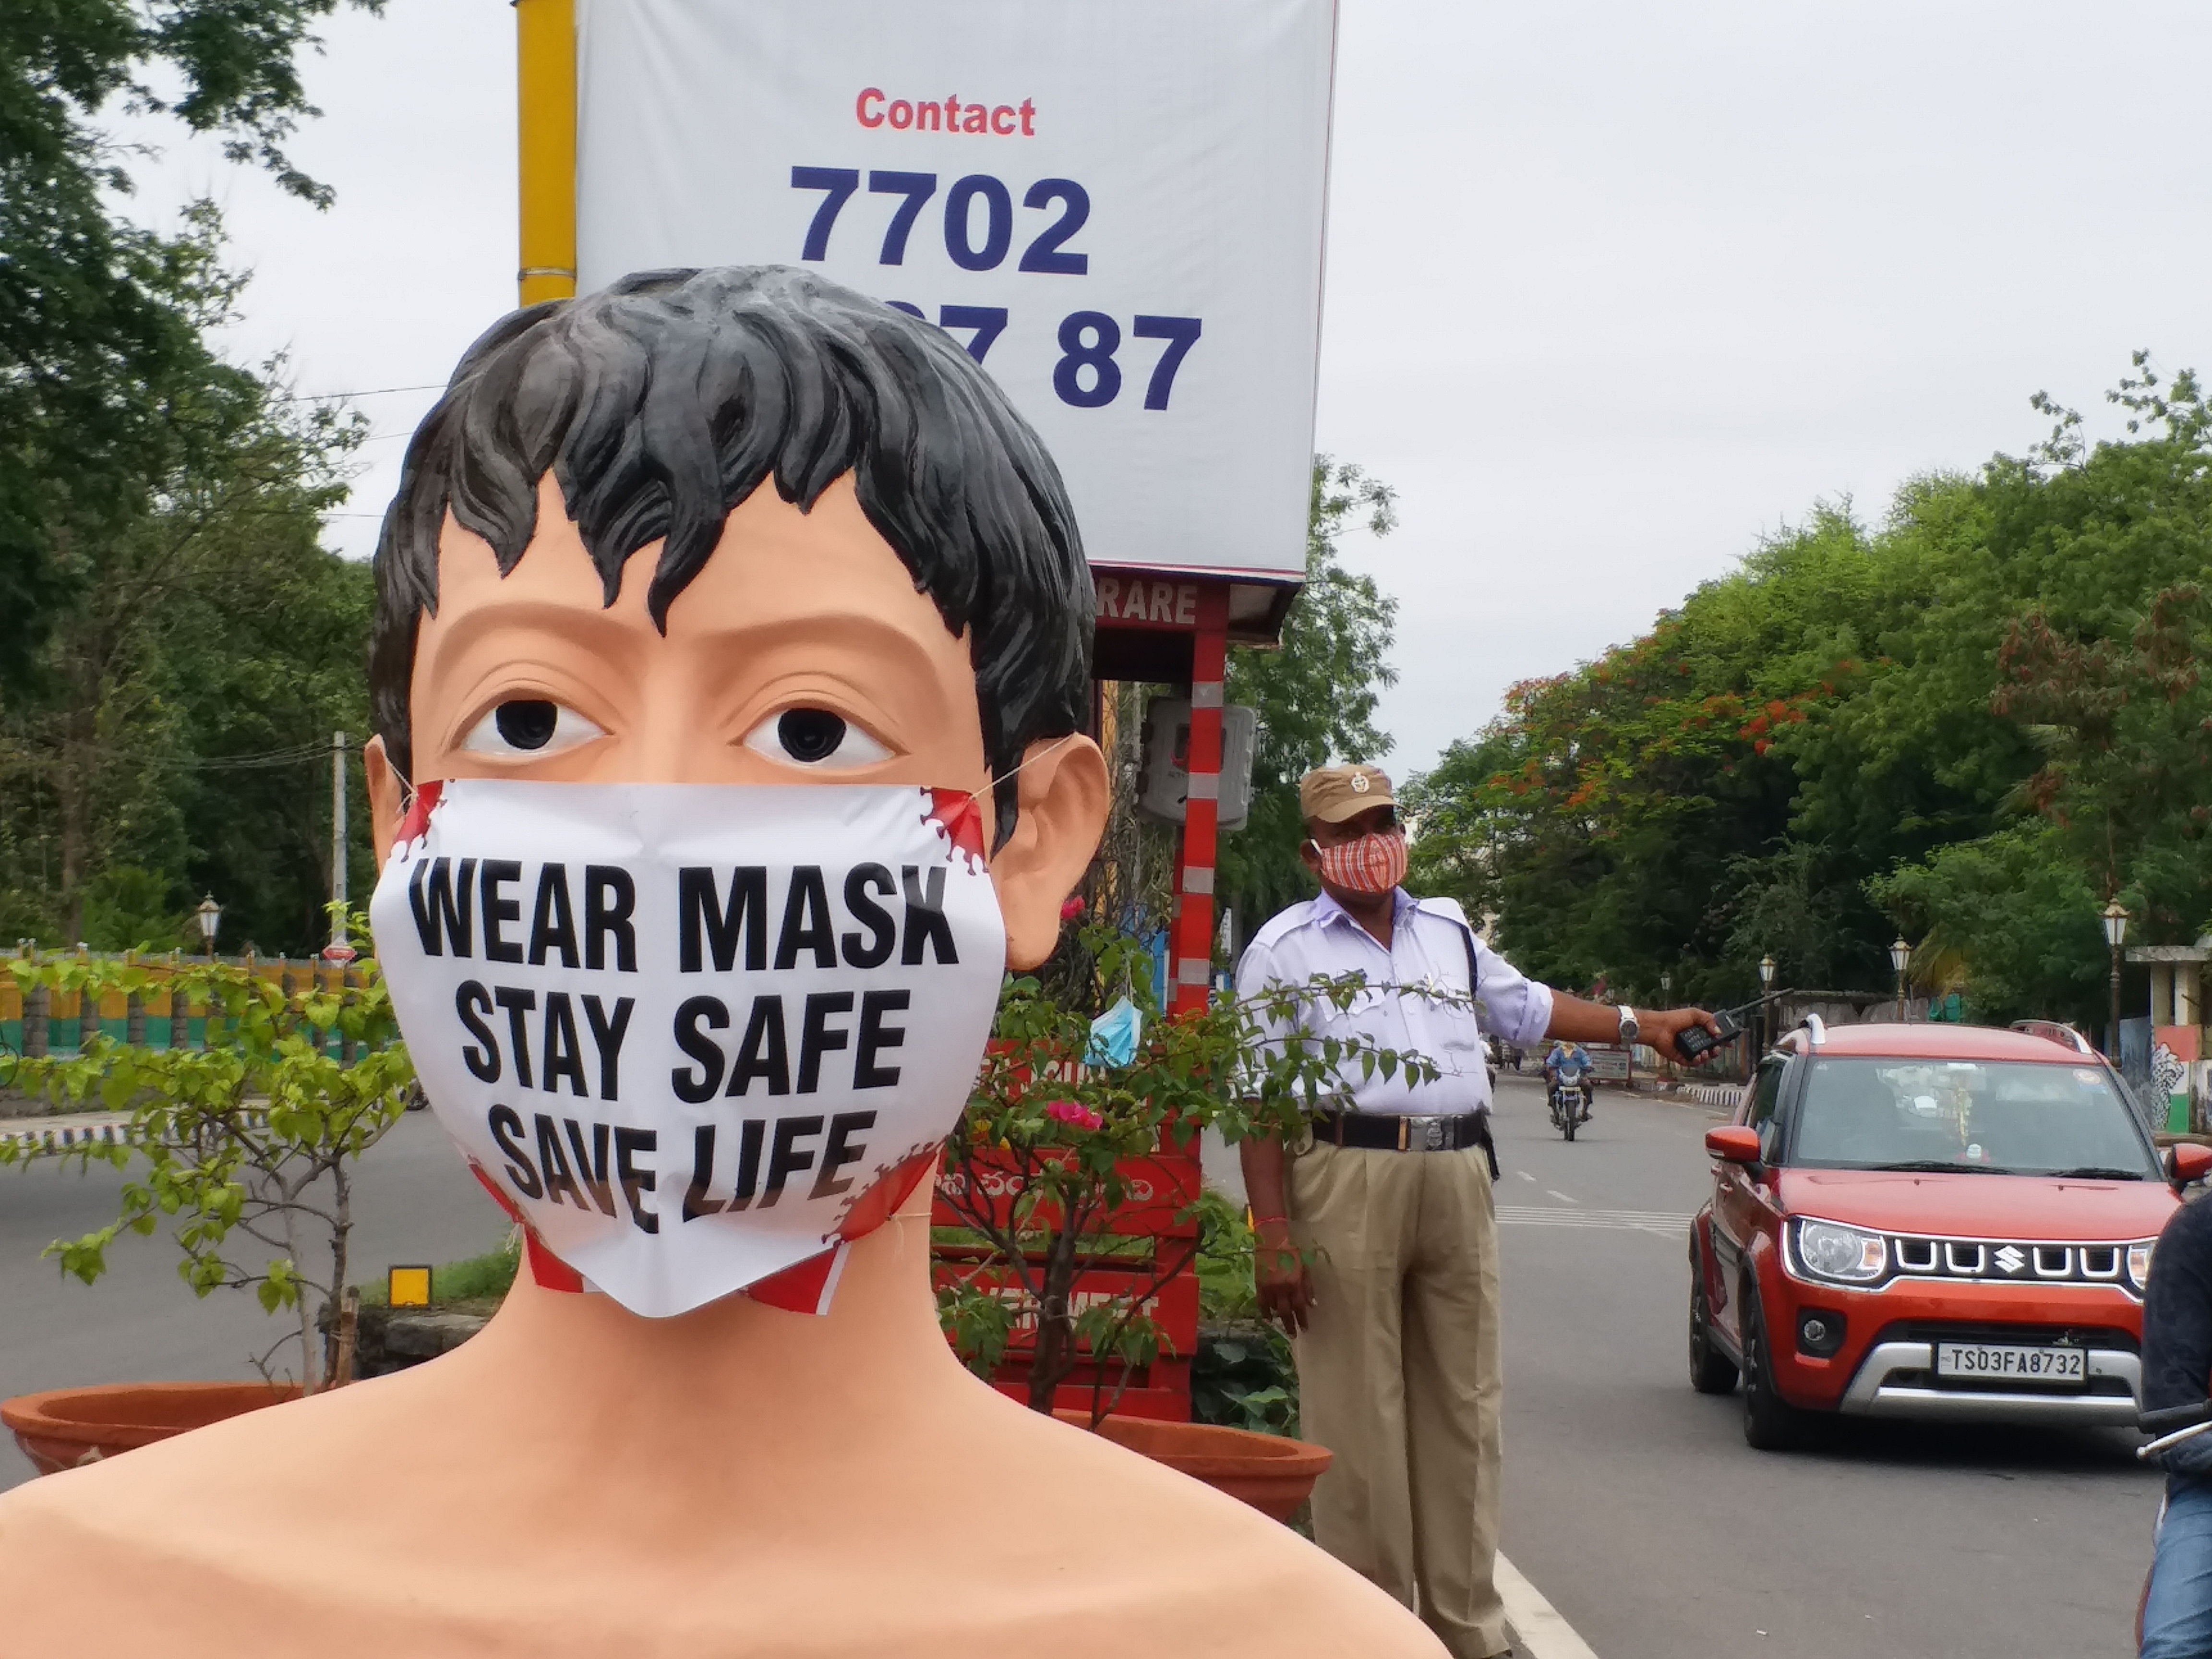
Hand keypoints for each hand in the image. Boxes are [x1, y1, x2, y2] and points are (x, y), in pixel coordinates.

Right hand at [1252, 1217, 1313, 1335]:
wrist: (1271, 1241)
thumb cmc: (1291, 1253)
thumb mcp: (1304, 1268)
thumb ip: (1308, 1287)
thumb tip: (1312, 1305)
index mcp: (1295, 1284)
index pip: (1300, 1307)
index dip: (1302, 1319)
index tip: (1305, 1329)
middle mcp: (1282, 1289)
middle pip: (1286, 1312)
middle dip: (1290, 1325)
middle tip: (1293, 1335)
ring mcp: (1269, 1288)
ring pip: (1275, 1309)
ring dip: (1280, 1318)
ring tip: (1284, 1326)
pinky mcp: (1259, 1285)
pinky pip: (1262, 1303)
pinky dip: (1265, 1312)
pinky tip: (1268, 1320)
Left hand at [1646, 1006, 1724, 1064]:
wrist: (1658, 1028)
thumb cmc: (1673, 1019)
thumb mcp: (1694, 1014)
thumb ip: (1709, 1020)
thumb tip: (1718, 1032)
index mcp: (1698, 1028)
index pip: (1714, 1035)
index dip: (1722, 1039)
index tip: (1729, 1042)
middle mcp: (1694, 1039)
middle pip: (1711, 1048)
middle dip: (1716, 1050)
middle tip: (1717, 1049)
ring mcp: (1687, 1049)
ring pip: (1703, 1057)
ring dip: (1707, 1057)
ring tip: (1705, 1053)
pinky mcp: (1680, 1057)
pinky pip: (1692, 1063)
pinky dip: (1696, 1062)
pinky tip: (1697, 1057)